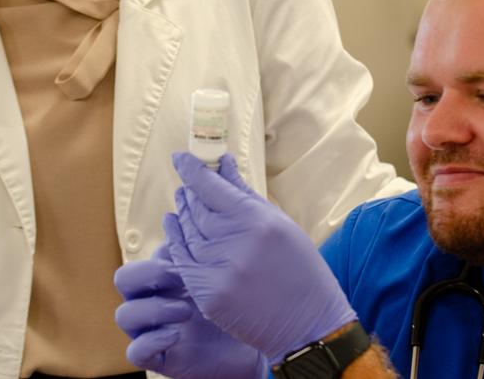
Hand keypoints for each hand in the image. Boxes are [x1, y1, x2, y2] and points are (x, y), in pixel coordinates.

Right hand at [114, 244, 266, 378]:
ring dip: (152, 308)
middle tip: (180, 276)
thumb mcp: (222, 272)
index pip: (145, 255)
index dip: (162, 253)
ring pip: (124, 315)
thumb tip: (187, 217)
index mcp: (165, 278)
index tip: (191, 252)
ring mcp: (153, 329)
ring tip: (185, 309)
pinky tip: (176, 335)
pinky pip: (135, 352)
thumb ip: (204, 249)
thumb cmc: (238, 302)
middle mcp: (154, 301)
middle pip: (124, 279)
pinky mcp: (160, 357)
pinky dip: (151, 342)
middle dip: (149, 273)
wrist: (257, 342)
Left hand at [165, 152, 355, 362]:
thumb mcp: (282, 225)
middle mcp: (235, 245)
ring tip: (182, 202)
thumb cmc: (301, 270)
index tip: (180, 158)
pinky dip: (175, 241)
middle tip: (187, 183)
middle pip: (197, 209)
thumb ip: (247, 195)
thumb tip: (223, 164)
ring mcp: (218, 273)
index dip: (192, 170)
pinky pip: (182, 261)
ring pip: (187, 233)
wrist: (309, 325)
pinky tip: (174, 227)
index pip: (212, 188)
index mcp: (258, 223)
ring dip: (182, 214)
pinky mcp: (208, 296)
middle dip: (189, 192)